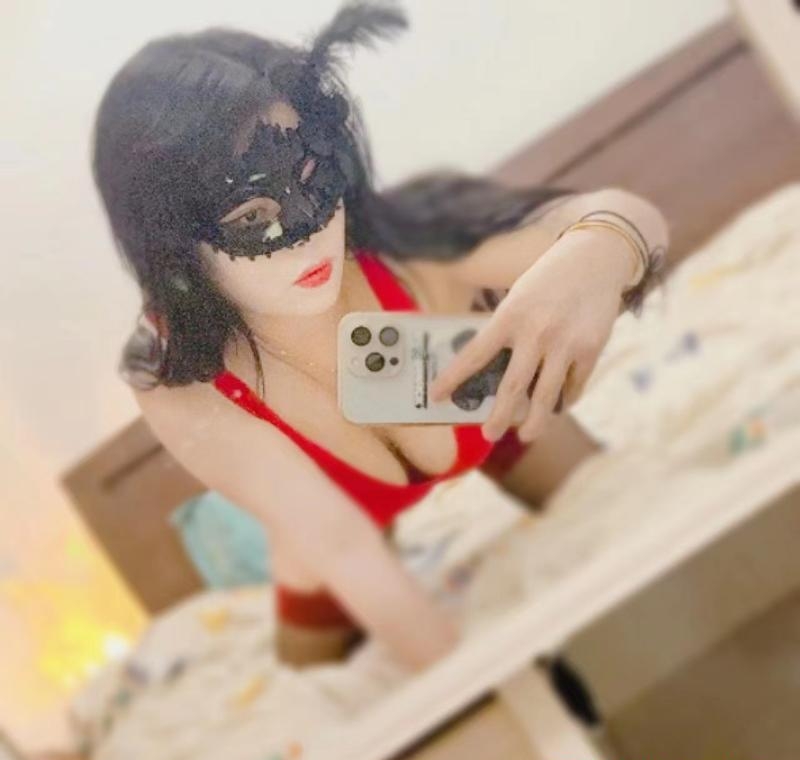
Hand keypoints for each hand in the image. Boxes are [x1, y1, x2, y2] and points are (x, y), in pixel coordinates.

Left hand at [429, 228, 633, 442]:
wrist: (595, 257)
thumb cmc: (548, 280)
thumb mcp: (518, 298)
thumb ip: (506, 332)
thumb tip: (493, 374)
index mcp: (509, 316)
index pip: (474, 355)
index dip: (453, 379)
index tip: (437, 397)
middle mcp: (536, 333)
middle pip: (512, 388)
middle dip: (499, 417)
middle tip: (488, 435)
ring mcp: (565, 343)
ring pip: (546, 396)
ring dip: (536, 422)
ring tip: (527, 435)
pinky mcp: (591, 349)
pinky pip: (574, 386)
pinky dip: (564, 399)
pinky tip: (558, 407)